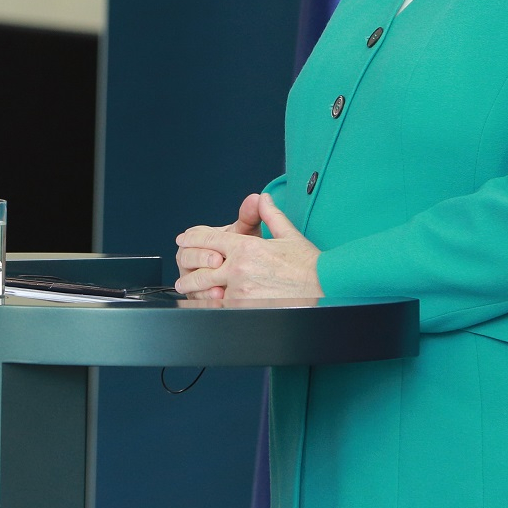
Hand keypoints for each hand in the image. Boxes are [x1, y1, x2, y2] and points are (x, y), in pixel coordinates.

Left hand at [174, 194, 322, 300]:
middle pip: (201, 268)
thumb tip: (262, 199)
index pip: (209, 240)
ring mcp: (240, 291)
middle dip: (189, 269)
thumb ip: (270, 215)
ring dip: (195, 290)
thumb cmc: (309, 264)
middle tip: (182, 271)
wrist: (326, 287)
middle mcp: (239, 269)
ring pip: (207, 290)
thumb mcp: (288, 234)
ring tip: (187, 290)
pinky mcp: (246, 308)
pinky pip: (220, 307)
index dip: (193, 240)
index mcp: (246, 247)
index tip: (183, 240)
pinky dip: (210, 306)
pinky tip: (205, 304)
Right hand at [174, 194, 263, 300]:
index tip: (219, 252)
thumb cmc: (248, 252)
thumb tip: (257, 198)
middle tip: (218, 263)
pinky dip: (206, 297)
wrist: (254, 274)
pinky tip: (219, 296)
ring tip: (219, 286)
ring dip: (202, 282)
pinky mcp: (197, 294)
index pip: (193, 237)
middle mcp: (192, 257)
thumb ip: (250, 216)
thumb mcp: (248, 234)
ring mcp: (193, 276)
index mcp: (200, 239)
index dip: (202, 243)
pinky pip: (196, 296)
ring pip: (188, 278)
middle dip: (201, 260)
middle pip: (186, 257)